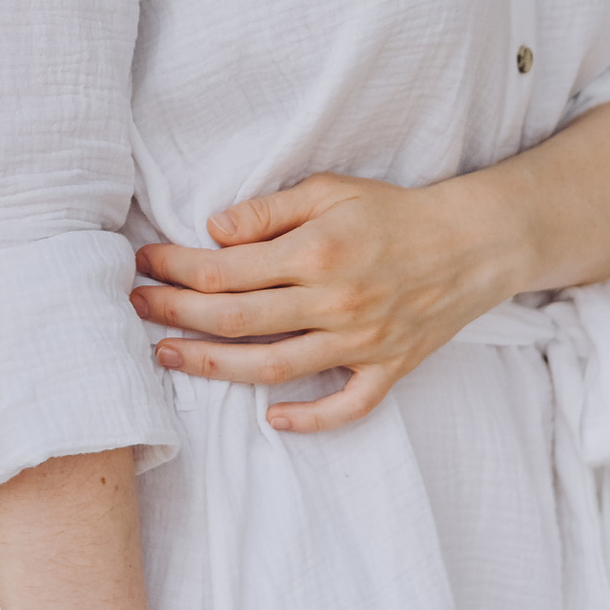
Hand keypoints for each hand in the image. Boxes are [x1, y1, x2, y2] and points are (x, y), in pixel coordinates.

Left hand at [134, 169, 532, 433]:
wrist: (473, 242)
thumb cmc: (394, 211)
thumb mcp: (330, 190)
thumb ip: (269, 211)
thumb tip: (213, 230)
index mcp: (316, 252)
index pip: (225, 269)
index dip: (175, 268)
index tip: (144, 263)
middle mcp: (334, 301)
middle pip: (234, 321)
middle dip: (174, 315)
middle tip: (136, 308)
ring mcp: (361, 341)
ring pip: (272, 368)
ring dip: (211, 367)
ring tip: (166, 357)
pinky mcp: (388, 369)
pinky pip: (345, 408)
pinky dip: (309, 420)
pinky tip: (272, 419)